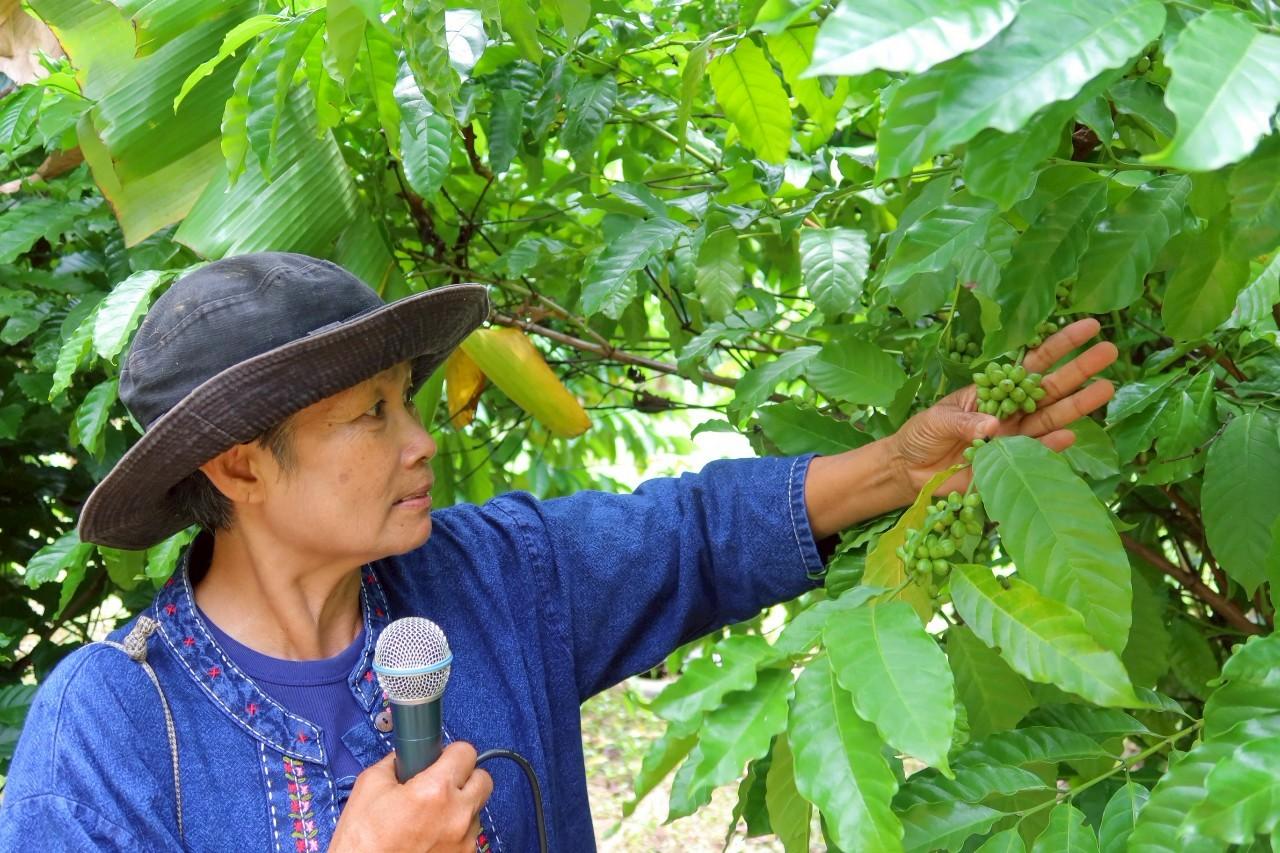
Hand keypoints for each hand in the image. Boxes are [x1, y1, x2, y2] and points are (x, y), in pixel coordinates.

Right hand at [329, 741, 492, 852]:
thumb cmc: (362, 838)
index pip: (466, 752)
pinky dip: (456, 832)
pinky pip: (469, 836)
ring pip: (476, 810)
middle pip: (484, 780)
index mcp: (437, 790)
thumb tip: (408, 756)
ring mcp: (464, 842)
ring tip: (431, 816)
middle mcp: (458, 815)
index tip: (442, 759)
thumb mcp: (369, 785)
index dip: (452, 753)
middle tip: (443, 783)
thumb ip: (395, 763)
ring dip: (460, 807)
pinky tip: (431, 836)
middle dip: (465, 777)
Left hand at [889, 318, 1118, 497]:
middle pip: (1050, 388)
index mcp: (994, 390)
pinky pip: (1036, 454)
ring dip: (1078, 405)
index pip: (1032, 364)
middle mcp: (1010, 411)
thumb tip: (993, 425)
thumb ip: (964, 422)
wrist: (909, 469)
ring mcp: (1013, 437)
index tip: (1089, 326)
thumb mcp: (938, 419)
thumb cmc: (922, 434)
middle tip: (1110, 350)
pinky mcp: (1010, 465)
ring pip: (1051, 419)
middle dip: (1080, 369)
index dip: (1059, 345)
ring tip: (1107, 388)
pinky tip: (1071, 434)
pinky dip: (1051, 446)